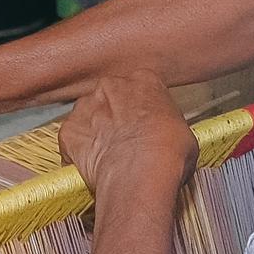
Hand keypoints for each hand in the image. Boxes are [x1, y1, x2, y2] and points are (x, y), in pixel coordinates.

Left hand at [58, 69, 194, 213]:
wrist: (142, 172)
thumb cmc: (168, 153)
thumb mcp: (184, 133)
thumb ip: (168, 126)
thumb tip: (166, 140)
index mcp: (144, 81)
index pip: (140, 88)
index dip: (141, 110)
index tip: (144, 126)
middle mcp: (111, 86)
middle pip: (110, 98)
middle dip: (114, 117)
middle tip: (125, 142)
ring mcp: (86, 106)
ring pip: (87, 117)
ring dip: (95, 133)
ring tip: (108, 158)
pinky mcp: (69, 131)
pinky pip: (71, 142)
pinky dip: (77, 155)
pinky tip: (92, 169)